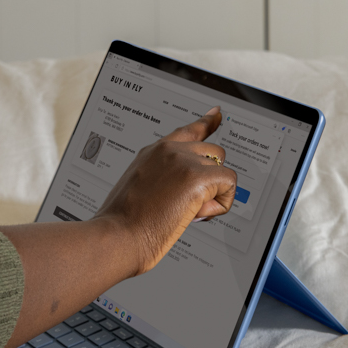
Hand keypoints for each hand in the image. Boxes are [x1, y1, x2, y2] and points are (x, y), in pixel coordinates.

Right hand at [93, 107, 236, 275]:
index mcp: (153, 152)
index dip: (206, 122)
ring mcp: (183, 160)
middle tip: (188, 206)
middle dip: (210, 179)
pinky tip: (198, 215)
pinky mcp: (197, 177)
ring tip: (186, 213)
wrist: (118, 234)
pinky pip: (229, 186)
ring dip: (213, 195)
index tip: (217, 113)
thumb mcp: (139, 189)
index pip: (187, 131)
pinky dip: (220, 205)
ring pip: (222, 171)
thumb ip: (163, 179)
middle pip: (214, 153)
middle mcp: (169, 150)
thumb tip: (189, 190)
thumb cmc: (122, 222)